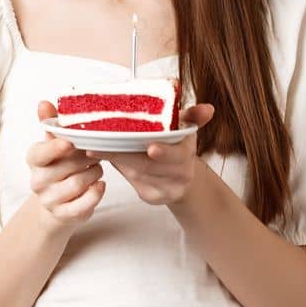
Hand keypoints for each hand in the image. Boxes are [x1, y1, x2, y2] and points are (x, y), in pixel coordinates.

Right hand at [29, 100, 106, 229]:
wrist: (58, 203)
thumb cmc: (61, 166)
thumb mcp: (55, 143)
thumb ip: (51, 123)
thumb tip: (43, 102)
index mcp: (35, 159)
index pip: (40, 153)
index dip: (55, 147)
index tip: (69, 143)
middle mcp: (37, 181)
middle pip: (68, 165)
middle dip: (87, 158)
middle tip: (95, 153)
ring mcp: (49, 200)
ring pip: (79, 183)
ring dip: (95, 174)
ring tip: (96, 169)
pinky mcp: (63, 215)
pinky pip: (84, 204)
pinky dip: (96, 193)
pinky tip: (100, 185)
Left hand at [87, 103, 215, 206]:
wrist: (184, 178)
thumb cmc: (179, 147)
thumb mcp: (187, 128)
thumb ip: (194, 116)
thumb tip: (208, 108)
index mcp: (188, 154)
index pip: (178, 156)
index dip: (165, 152)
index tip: (152, 148)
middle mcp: (181, 175)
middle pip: (149, 167)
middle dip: (124, 156)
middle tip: (101, 146)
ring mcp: (166, 189)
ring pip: (137, 175)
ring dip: (117, 161)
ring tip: (97, 148)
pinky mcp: (152, 197)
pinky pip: (133, 184)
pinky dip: (120, 170)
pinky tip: (108, 159)